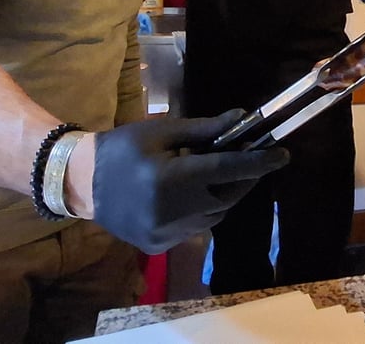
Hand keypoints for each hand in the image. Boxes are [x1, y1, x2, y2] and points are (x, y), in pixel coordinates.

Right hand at [92, 110, 288, 253]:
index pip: (230, 169)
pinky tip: (191, 195)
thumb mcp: (163, 131)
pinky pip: (197, 228)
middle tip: (249, 161)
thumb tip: (243, 118)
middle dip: (242, 178)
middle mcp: (174, 210)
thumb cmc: (123, 149)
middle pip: (227, 195)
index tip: (283, 154)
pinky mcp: (160, 245)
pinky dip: (203, 211)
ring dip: (223, 195)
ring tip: (214, 176)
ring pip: (215, 215)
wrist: (81, 182)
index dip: (260, 162)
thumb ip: (206, 129)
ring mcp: (167, 233)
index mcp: (173, 177)